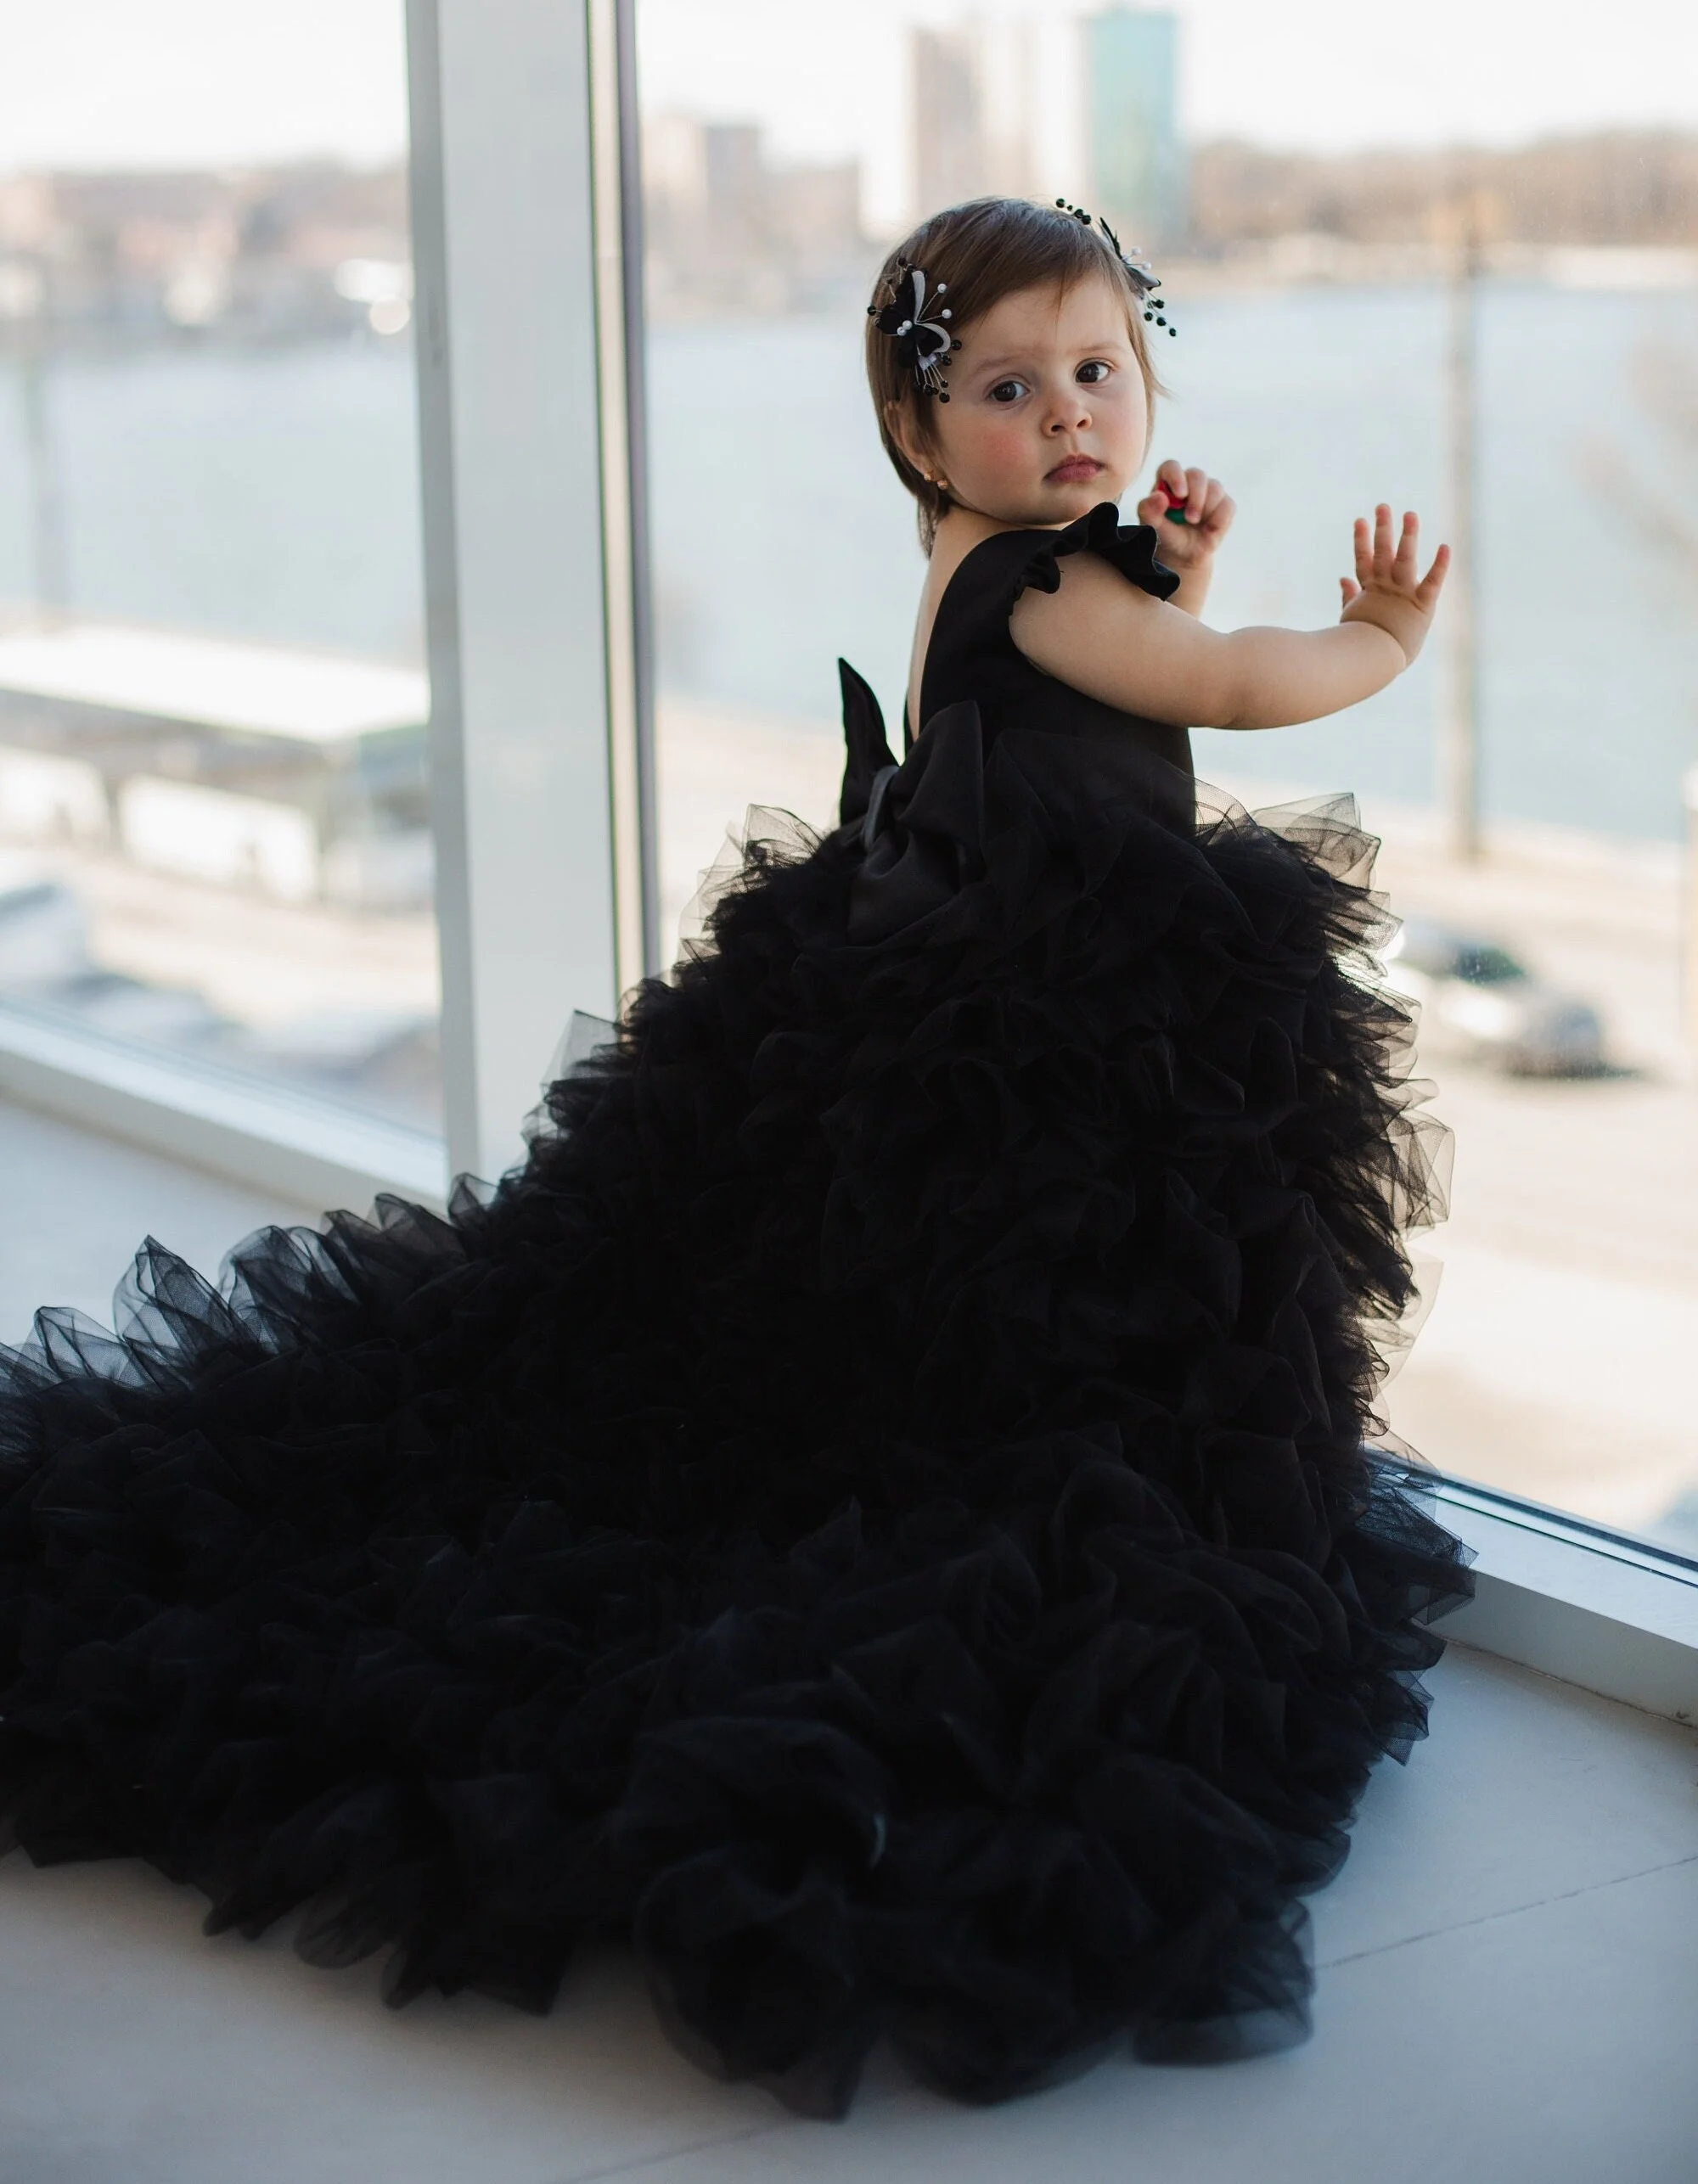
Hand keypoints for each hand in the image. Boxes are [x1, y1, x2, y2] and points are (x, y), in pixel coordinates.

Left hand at [1136, 459, 1233, 570]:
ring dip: (1207, 508)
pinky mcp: (1224, 504)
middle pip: (1197, 475)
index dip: (1177, 476)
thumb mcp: (1151, 526)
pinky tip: (1209, 530)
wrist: (1182, 555)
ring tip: (1196, 524)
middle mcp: (1189, 482)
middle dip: (1196, 497)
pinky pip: (1228, 505)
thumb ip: (1148, 510)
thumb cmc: (1165, 535)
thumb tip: (1159, 496)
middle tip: (1190, 518)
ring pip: (1215, 488)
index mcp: (1167, 482)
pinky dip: (1220, 519)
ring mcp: (1208, 491)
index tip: (1180, 495)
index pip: (1171, 467)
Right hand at [1339, 505, 1449, 663]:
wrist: (1370, 663)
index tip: (1359, 520)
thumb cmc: (1359, 647)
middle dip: (1382, 529)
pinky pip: (1432, 582)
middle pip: (1383, 553)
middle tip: (1383, 507)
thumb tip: (1342, 578)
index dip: (1361, 540)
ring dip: (1408, 536)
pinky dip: (1440, 566)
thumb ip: (1349, 596)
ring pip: (1405, 560)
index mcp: (1369, 593)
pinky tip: (1445, 547)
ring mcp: (1403, 595)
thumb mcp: (1351, 618)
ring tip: (1410, 514)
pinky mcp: (1422, 606)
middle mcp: (1385, 589)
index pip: (1363, 561)